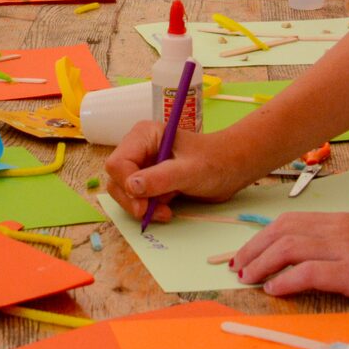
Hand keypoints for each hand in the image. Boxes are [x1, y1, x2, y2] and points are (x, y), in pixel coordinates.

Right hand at [104, 121, 247, 224]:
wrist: (232, 169)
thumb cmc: (214, 162)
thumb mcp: (189, 171)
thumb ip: (160, 178)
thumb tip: (131, 187)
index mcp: (143, 136)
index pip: (117, 163)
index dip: (126, 185)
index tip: (144, 204)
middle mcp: (138, 149)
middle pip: (116, 179)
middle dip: (132, 200)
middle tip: (150, 212)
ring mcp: (143, 165)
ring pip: (124, 192)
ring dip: (140, 207)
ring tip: (164, 212)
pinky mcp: (149, 181)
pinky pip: (137, 199)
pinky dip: (148, 209)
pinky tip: (167, 210)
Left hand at [230, 211, 348, 303]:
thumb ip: (343, 240)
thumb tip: (315, 253)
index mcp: (341, 221)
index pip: (290, 222)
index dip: (263, 236)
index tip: (248, 251)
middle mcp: (338, 230)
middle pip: (281, 232)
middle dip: (253, 248)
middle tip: (237, 266)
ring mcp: (345, 250)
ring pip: (288, 248)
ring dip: (261, 263)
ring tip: (247, 277)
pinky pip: (309, 272)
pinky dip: (286, 280)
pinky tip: (274, 289)